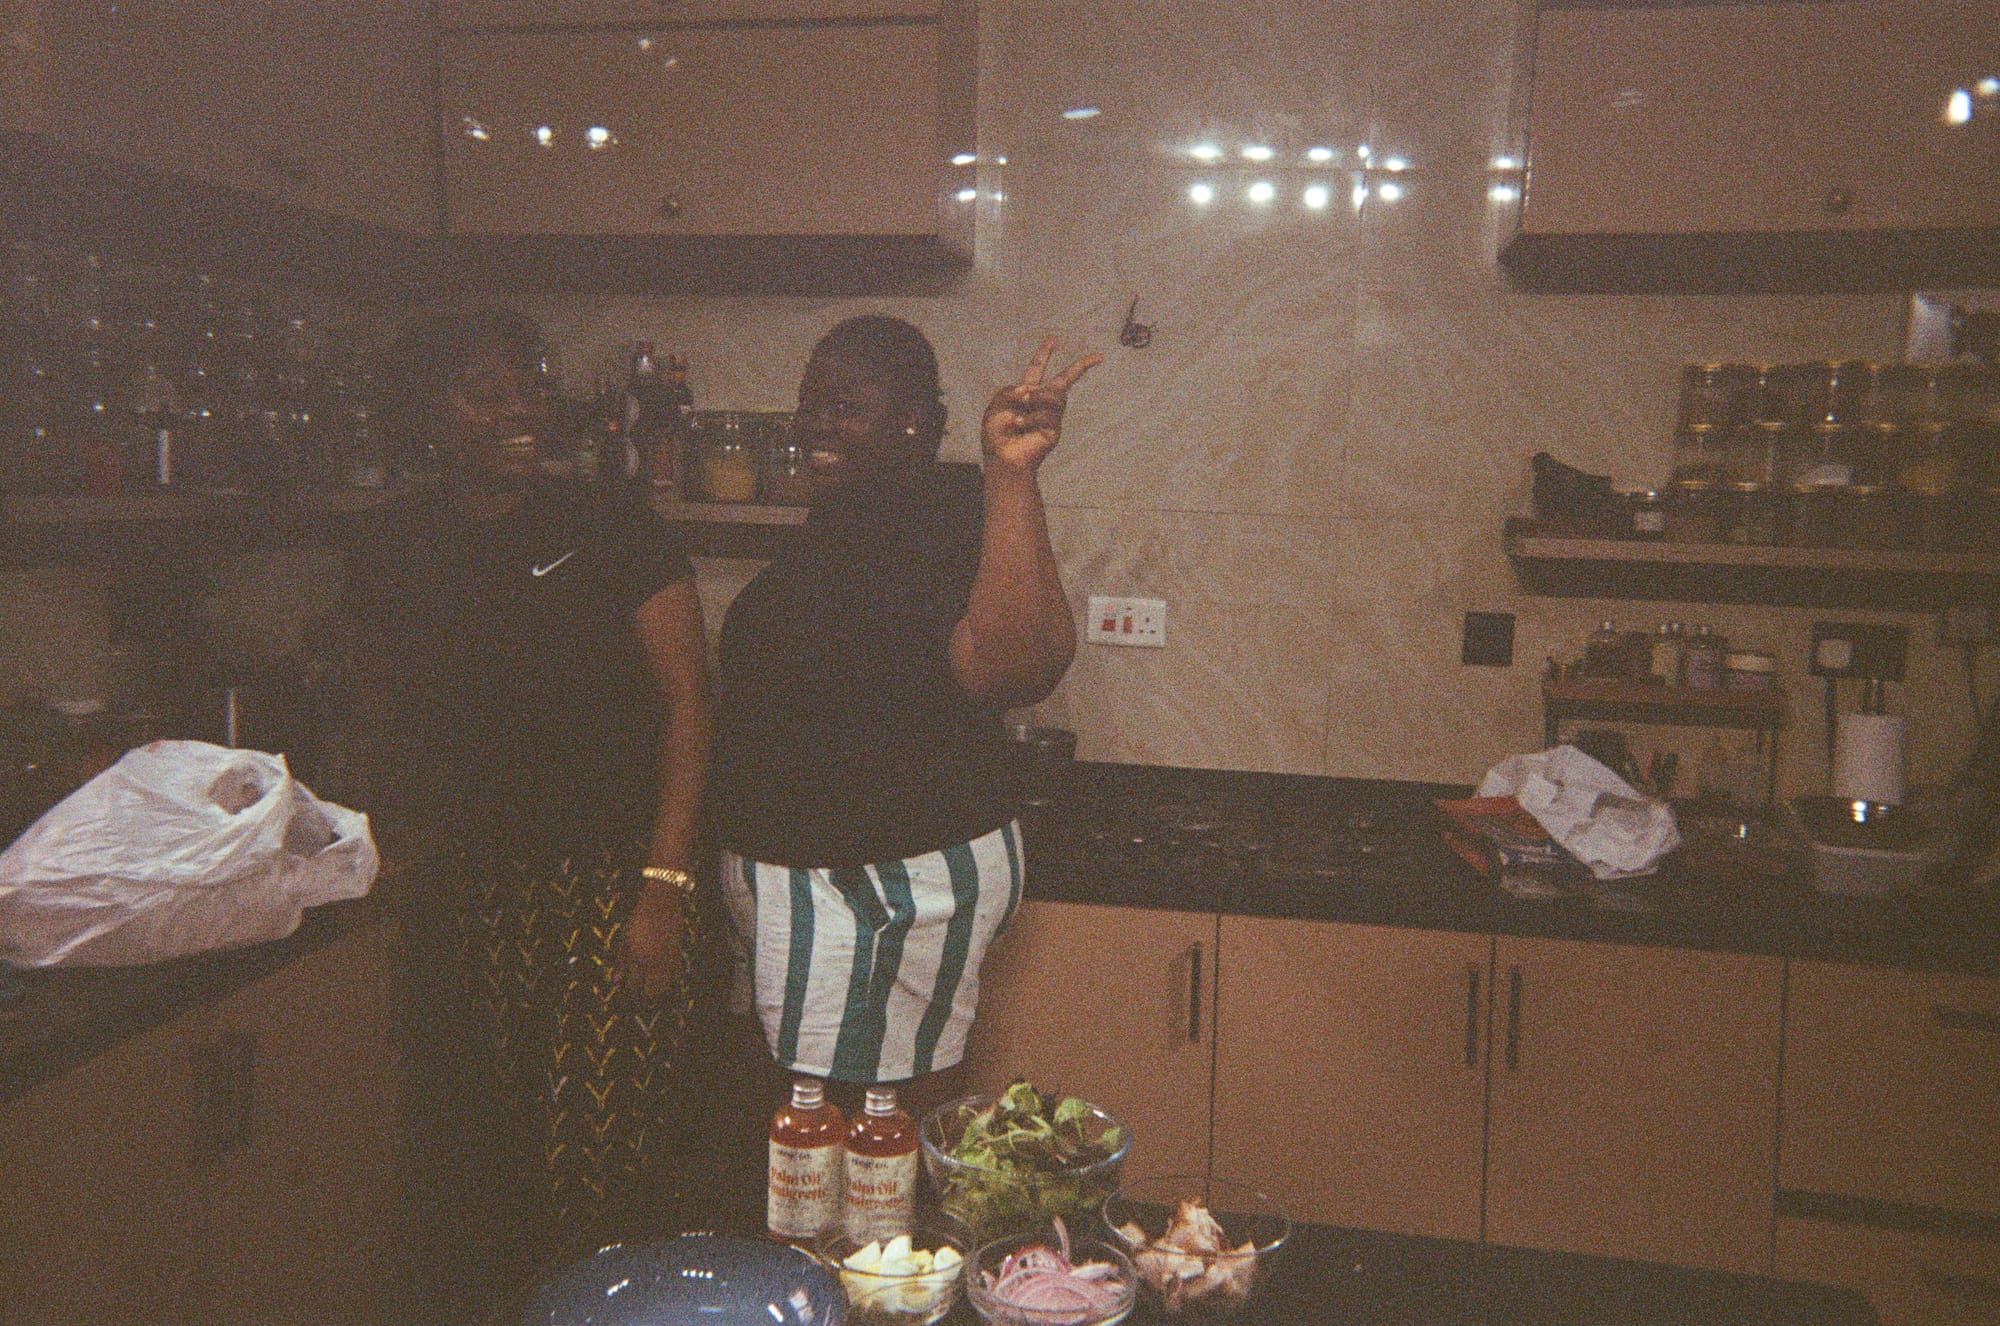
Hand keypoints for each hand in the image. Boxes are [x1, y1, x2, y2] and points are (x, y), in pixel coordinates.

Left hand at [614, 880, 688, 1004]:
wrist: (662, 903)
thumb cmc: (639, 919)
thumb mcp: (625, 938)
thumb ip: (621, 961)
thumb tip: (616, 983)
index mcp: (636, 957)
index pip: (633, 985)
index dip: (630, 994)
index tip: (629, 997)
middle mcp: (652, 962)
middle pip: (650, 990)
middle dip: (646, 1000)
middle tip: (643, 1003)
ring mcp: (667, 959)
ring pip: (665, 986)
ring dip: (660, 995)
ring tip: (656, 999)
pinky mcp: (678, 955)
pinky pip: (677, 976)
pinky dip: (672, 983)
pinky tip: (669, 986)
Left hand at [981, 335, 1103, 470]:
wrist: (1002, 457)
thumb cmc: (996, 434)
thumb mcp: (997, 404)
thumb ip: (1012, 390)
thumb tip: (1033, 389)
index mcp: (1025, 393)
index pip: (1037, 369)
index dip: (1044, 354)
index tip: (1053, 339)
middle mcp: (1041, 402)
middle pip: (1064, 380)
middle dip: (1081, 367)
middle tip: (1098, 356)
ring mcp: (1050, 416)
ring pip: (1053, 395)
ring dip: (1035, 400)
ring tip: (1018, 416)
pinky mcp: (1054, 430)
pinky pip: (1047, 415)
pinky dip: (1030, 418)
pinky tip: (1020, 425)